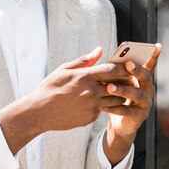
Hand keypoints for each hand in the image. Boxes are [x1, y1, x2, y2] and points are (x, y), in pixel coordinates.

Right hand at [0, 47, 128, 153]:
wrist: (38, 112)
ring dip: (119, 95)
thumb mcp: (64, 70)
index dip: (123, 67)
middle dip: (125, 81)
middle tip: (129, 78)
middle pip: (118, 85)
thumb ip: (84, 61)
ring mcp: (92, 106)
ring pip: (114, 100)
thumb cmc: (49, 88)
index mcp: (85, 77)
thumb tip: (99, 50)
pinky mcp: (90, 118)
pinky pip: (103, 110)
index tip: (129, 65)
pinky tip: (100, 102)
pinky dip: (104, 105)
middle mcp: (91, 92)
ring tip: (118, 90)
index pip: (112, 70)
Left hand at [101, 43, 161, 164]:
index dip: (154, 55)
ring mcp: (146, 103)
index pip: (150, 65)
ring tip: (109, 88)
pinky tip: (103, 106)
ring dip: (123, 90)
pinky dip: (115, 108)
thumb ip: (116, 72)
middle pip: (145, 77)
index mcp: (143, 79)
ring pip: (136, 94)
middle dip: (137, 70)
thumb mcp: (117, 83)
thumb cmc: (117, 98)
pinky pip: (128, 111)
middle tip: (127, 64)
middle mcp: (148, 90)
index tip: (157, 45)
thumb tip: (107, 59)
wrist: (119, 124)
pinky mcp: (139, 117)